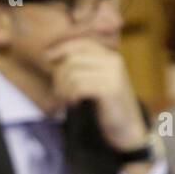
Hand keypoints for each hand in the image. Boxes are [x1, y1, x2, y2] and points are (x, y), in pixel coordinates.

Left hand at [46, 37, 147, 152]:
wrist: (128, 129)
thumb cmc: (108, 108)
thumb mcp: (98, 82)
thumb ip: (84, 69)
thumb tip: (53, 57)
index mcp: (111, 58)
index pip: (81, 44)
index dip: (61, 48)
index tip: (46, 57)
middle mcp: (114, 62)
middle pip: (73, 59)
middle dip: (59, 75)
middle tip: (58, 92)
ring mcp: (113, 75)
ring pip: (73, 74)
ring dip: (63, 89)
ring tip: (66, 100)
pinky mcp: (110, 90)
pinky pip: (79, 87)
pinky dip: (71, 96)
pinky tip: (74, 103)